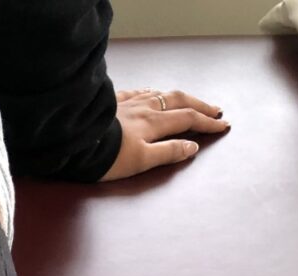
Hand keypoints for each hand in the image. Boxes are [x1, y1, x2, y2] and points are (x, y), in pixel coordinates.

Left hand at [100, 89, 229, 180]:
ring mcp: (126, 102)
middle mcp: (143, 108)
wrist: (73, 143)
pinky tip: (152, 93)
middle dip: (200, 105)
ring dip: (179, 98)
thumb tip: (192, 145)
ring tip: (190, 101)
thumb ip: (168, 152)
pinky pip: (137, 92)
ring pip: (159, 94)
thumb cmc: (107, 157)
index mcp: (154, 123)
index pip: (188, 120)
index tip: (224, 125)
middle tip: (216, 110)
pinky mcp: (110, 102)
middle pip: (178, 102)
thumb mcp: (142, 161)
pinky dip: (152, 92)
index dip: (208, 122)